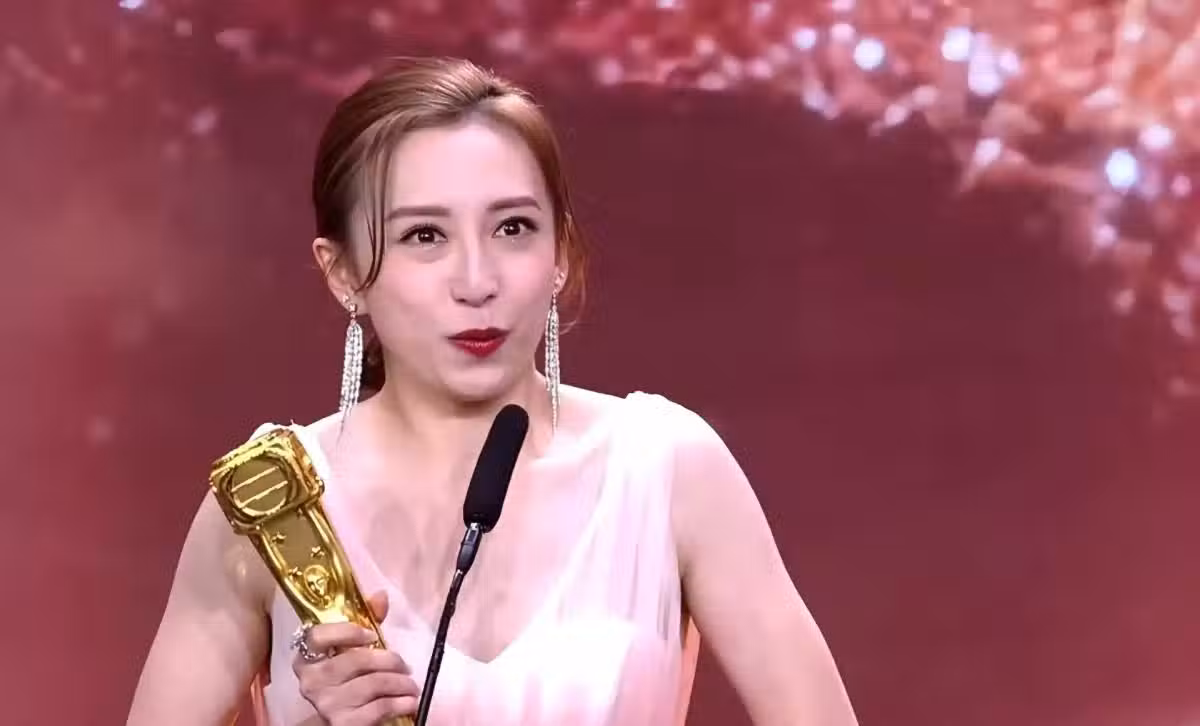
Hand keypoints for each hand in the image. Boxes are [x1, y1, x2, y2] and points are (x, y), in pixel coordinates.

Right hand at [292, 591, 417, 725]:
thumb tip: (381, 595)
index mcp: (306, 656)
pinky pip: (378, 708)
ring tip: (411, 684)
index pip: (317, 636)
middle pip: (354, 660)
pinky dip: (399, 703)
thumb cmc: (348, 677)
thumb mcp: (354, 648)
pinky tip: (410, 701)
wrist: (341, 719)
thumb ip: (366, 620)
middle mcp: (310, 680)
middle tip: (405, 665)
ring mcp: (325, 704)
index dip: (347, 632)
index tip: (372, 635)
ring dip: (399, 683)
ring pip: (371, 685)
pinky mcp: (342, 724)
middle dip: (388, 660)